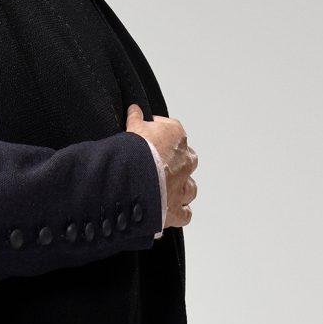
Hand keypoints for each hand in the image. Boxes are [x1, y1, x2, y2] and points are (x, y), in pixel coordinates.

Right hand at [125, 102, 196, 228]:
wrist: (133, 180)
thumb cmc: (134, 152)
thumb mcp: (132, 128)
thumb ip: (136, 119)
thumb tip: (135, 110)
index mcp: (175, 136)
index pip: (172, 130)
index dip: (159, 135)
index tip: (148, 138)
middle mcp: (185, 161)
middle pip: (188, 159)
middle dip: (176, 163)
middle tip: (158, 166)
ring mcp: (183, 186)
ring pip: (190, 187)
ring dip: (181, 188)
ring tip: (166, 191)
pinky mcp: (176, 209)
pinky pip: (185, 214)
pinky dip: (180, 213)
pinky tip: (171, 212)